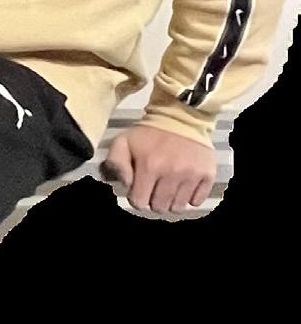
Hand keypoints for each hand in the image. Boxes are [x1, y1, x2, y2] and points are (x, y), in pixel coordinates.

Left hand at [101, 124, 215, 212]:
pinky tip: (184, 185)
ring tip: (168, 186)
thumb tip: (126, 184)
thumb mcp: (123, 141)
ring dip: (171, 200)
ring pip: (178, 207)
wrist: (181, 116)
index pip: (139, 202)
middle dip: (154, 200)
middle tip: (155, 186)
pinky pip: (197, 201)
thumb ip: (116, 163)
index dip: (137, 198)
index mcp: (149, 165)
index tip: (140, 188)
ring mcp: (191, 174)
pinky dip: (190, 197)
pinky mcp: (207, 174)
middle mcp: (172, 172)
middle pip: (159, 207)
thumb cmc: (149, 133)